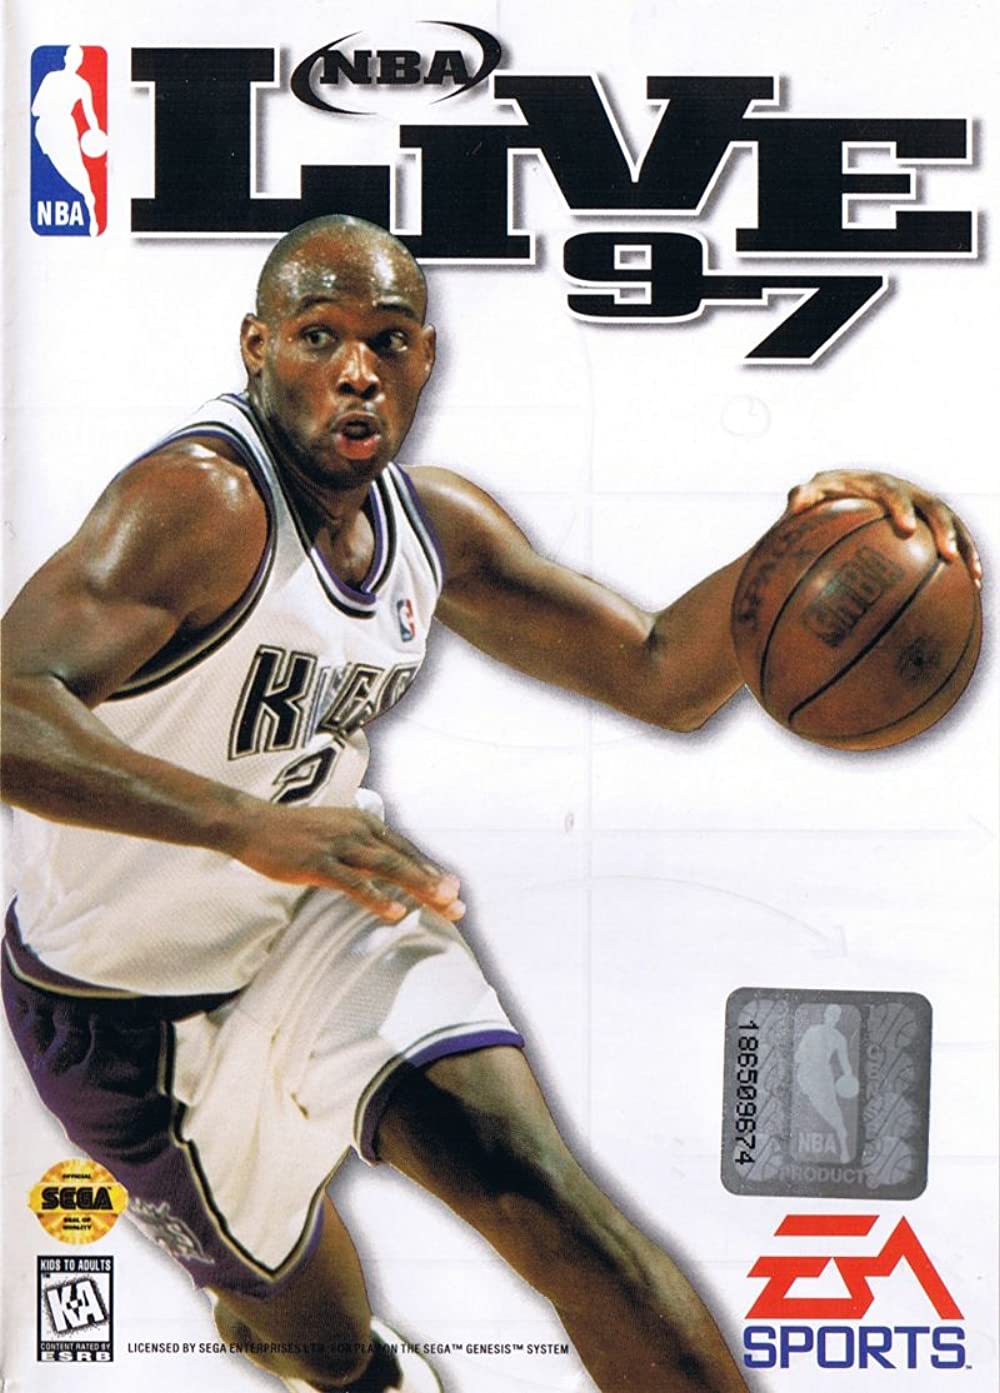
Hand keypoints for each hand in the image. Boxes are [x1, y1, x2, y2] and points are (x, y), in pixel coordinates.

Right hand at [233, 804, 464, 922]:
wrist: (252, 823)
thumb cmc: (292, 833)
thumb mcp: (334, 832)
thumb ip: (360, 846)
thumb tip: (385, 867)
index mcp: (363, 823)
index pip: (405, 849)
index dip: (429, 870)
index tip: (452, 890)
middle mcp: (357, 830)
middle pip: (403, 859)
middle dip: (432, 882)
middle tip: (457, 902)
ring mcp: (338, 846)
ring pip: (387, 867)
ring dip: (417, 885)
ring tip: (440, 902)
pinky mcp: (318, 863)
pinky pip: (353, 883)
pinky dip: (376, 898)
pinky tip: (394, 913)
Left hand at [785, 469, 981, 588]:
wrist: (844, 492)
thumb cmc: (822, 498)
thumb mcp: (810, 495)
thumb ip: (803, 497)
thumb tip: (795, 501)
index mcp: (878, 484)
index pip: (892, 491)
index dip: (902, 507)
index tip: (907, 528)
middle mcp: (907, 491)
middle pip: (933, 506)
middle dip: (944, 530)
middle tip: (946, 554)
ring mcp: (922, 507)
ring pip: (952, 525)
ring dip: (965, 548)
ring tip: (973, 576)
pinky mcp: (931, 524)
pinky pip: (953, 541)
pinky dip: (964, 561)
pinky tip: (972, 587)